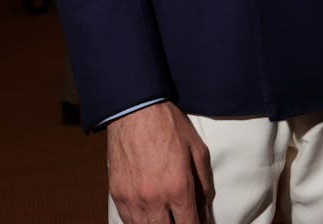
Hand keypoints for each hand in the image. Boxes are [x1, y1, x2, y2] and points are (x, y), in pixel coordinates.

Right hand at [107, 101, 212, 223]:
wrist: (135, 110)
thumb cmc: (168, 125)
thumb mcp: (197, 149)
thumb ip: (203, 182)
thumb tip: (205, 209)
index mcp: (178, 187)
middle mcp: (155, 199)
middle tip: (181, 218)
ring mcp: (133, 199)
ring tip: (166, 217)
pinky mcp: (117, 195)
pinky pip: (128, 222)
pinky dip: (140, 222)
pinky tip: (149, 217)